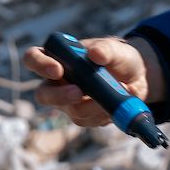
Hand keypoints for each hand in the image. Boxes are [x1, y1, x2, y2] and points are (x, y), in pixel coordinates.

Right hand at [24, 34, 161, 126]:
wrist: (136, 78)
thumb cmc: (118, 58)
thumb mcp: (116, 49)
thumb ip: (106, 49)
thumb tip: (95, 54)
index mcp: (57, 58)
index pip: (33, 58)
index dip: (40, 65)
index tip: (58, 69)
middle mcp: (57, 82)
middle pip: (43, 95)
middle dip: (60, 96)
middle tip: (79, 93)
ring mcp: (69, 103)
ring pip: (72, 111)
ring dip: (96, 104)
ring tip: (120, 89)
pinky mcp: (84, 116)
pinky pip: (90, 120)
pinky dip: (107, 111)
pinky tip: (120, 98)